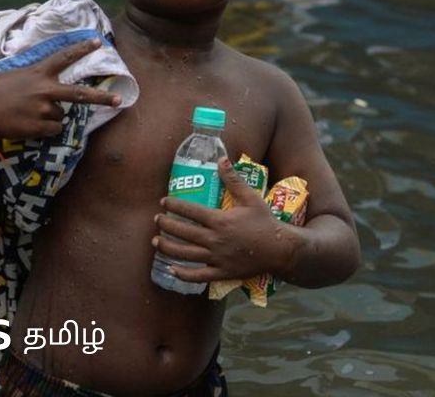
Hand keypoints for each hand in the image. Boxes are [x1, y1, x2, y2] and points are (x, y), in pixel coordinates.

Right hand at [0, 39, 121, 139]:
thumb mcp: (15, 76)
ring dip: (51, 118)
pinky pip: (53, 130)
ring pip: (61, 116)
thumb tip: (49, 85)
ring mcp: (43, 110)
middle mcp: (44, 90)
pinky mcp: (40, 127)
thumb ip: (35, 78)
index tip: (97, 42)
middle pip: (79, 94)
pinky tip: (28, 124)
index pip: (64, 57)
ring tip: (29, 115)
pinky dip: (45, 130)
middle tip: (118, 100)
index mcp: (38, 73)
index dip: (81, 49)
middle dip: (100, 97)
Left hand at [152, 158, 296, 282]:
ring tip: (155, 243)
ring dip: (168, 248)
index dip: (174, 206)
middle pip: (183, 232)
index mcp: (220, 220)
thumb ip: (234, 180)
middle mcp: (215, 239)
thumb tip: (222, 159)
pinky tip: (172, 269)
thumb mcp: (250, 198)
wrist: (279, 249)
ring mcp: (217, 258)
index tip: (164, 202)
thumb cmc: (264, 222)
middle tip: (157, 220)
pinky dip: (184, 274)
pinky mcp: (222, 272)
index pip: (190, 211)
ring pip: (186, 254)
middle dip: (166, 225)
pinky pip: (199, 276)